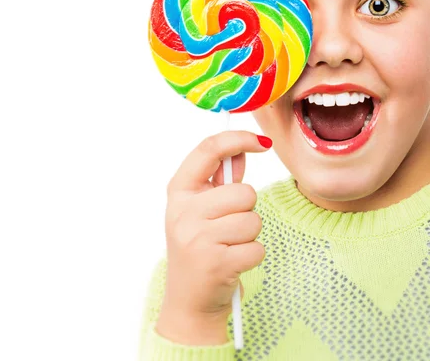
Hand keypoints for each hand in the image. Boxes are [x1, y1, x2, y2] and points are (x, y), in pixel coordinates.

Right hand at [156, 131, 269, 342]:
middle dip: (246, 209)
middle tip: (228, 226)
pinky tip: (233, 263)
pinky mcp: (216, 263)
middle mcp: (183, 211)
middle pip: (242, 192)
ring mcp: (197, 238)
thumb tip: (243, 148)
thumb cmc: (199, 247)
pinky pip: (256, 247)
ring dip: (249, 235)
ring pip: (252, 220)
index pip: (208, 150)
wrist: (188, 300)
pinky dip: (251, 256)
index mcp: (179, 191)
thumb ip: (220, 180)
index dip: (237, 139)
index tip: (261, 142)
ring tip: (229, 246)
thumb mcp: (200, 209)